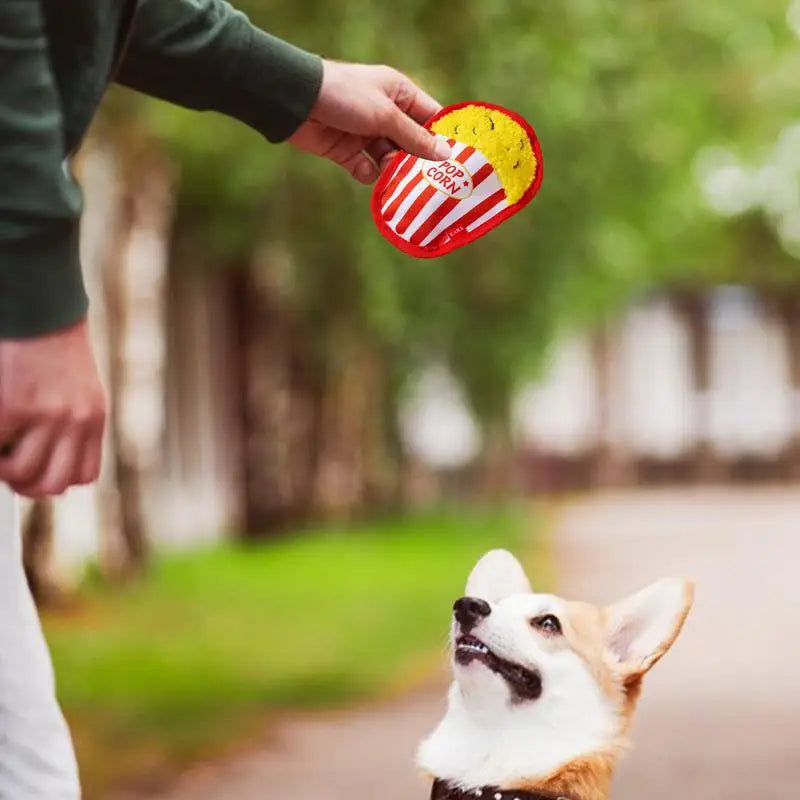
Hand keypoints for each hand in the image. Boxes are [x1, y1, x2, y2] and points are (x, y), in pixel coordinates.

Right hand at [0, 320, 105, 497]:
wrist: (42, 311)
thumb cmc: (57, 350)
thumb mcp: (81, 391)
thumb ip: (73, 427)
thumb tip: (52, 470)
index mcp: (94, 419)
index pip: (83, 475)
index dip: (56, 481)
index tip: (37, 473)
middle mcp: (76, 421)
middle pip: (53, 484)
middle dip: (26, 485)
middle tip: (9, 469)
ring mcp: (46, 416)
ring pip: (23, 473)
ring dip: (3, 468)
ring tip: (0, 450)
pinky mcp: (14, 407)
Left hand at [289, 60, 451, 183]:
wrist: (297, 102)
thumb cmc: (346, 96)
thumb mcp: (386, 115)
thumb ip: (415, 138)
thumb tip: (445, 155)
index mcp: (399, 94)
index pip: (430, 117)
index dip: (442, 138)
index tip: (456, 162)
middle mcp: (385, 113)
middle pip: (411, 143)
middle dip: (417, 161)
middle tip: (429, 181)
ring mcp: (366, 133)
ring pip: (390, 159)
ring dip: (393, 170)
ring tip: (396, 178)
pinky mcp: (347, 151)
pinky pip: (367, 169)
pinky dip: (368, 174)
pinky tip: (367, 172)